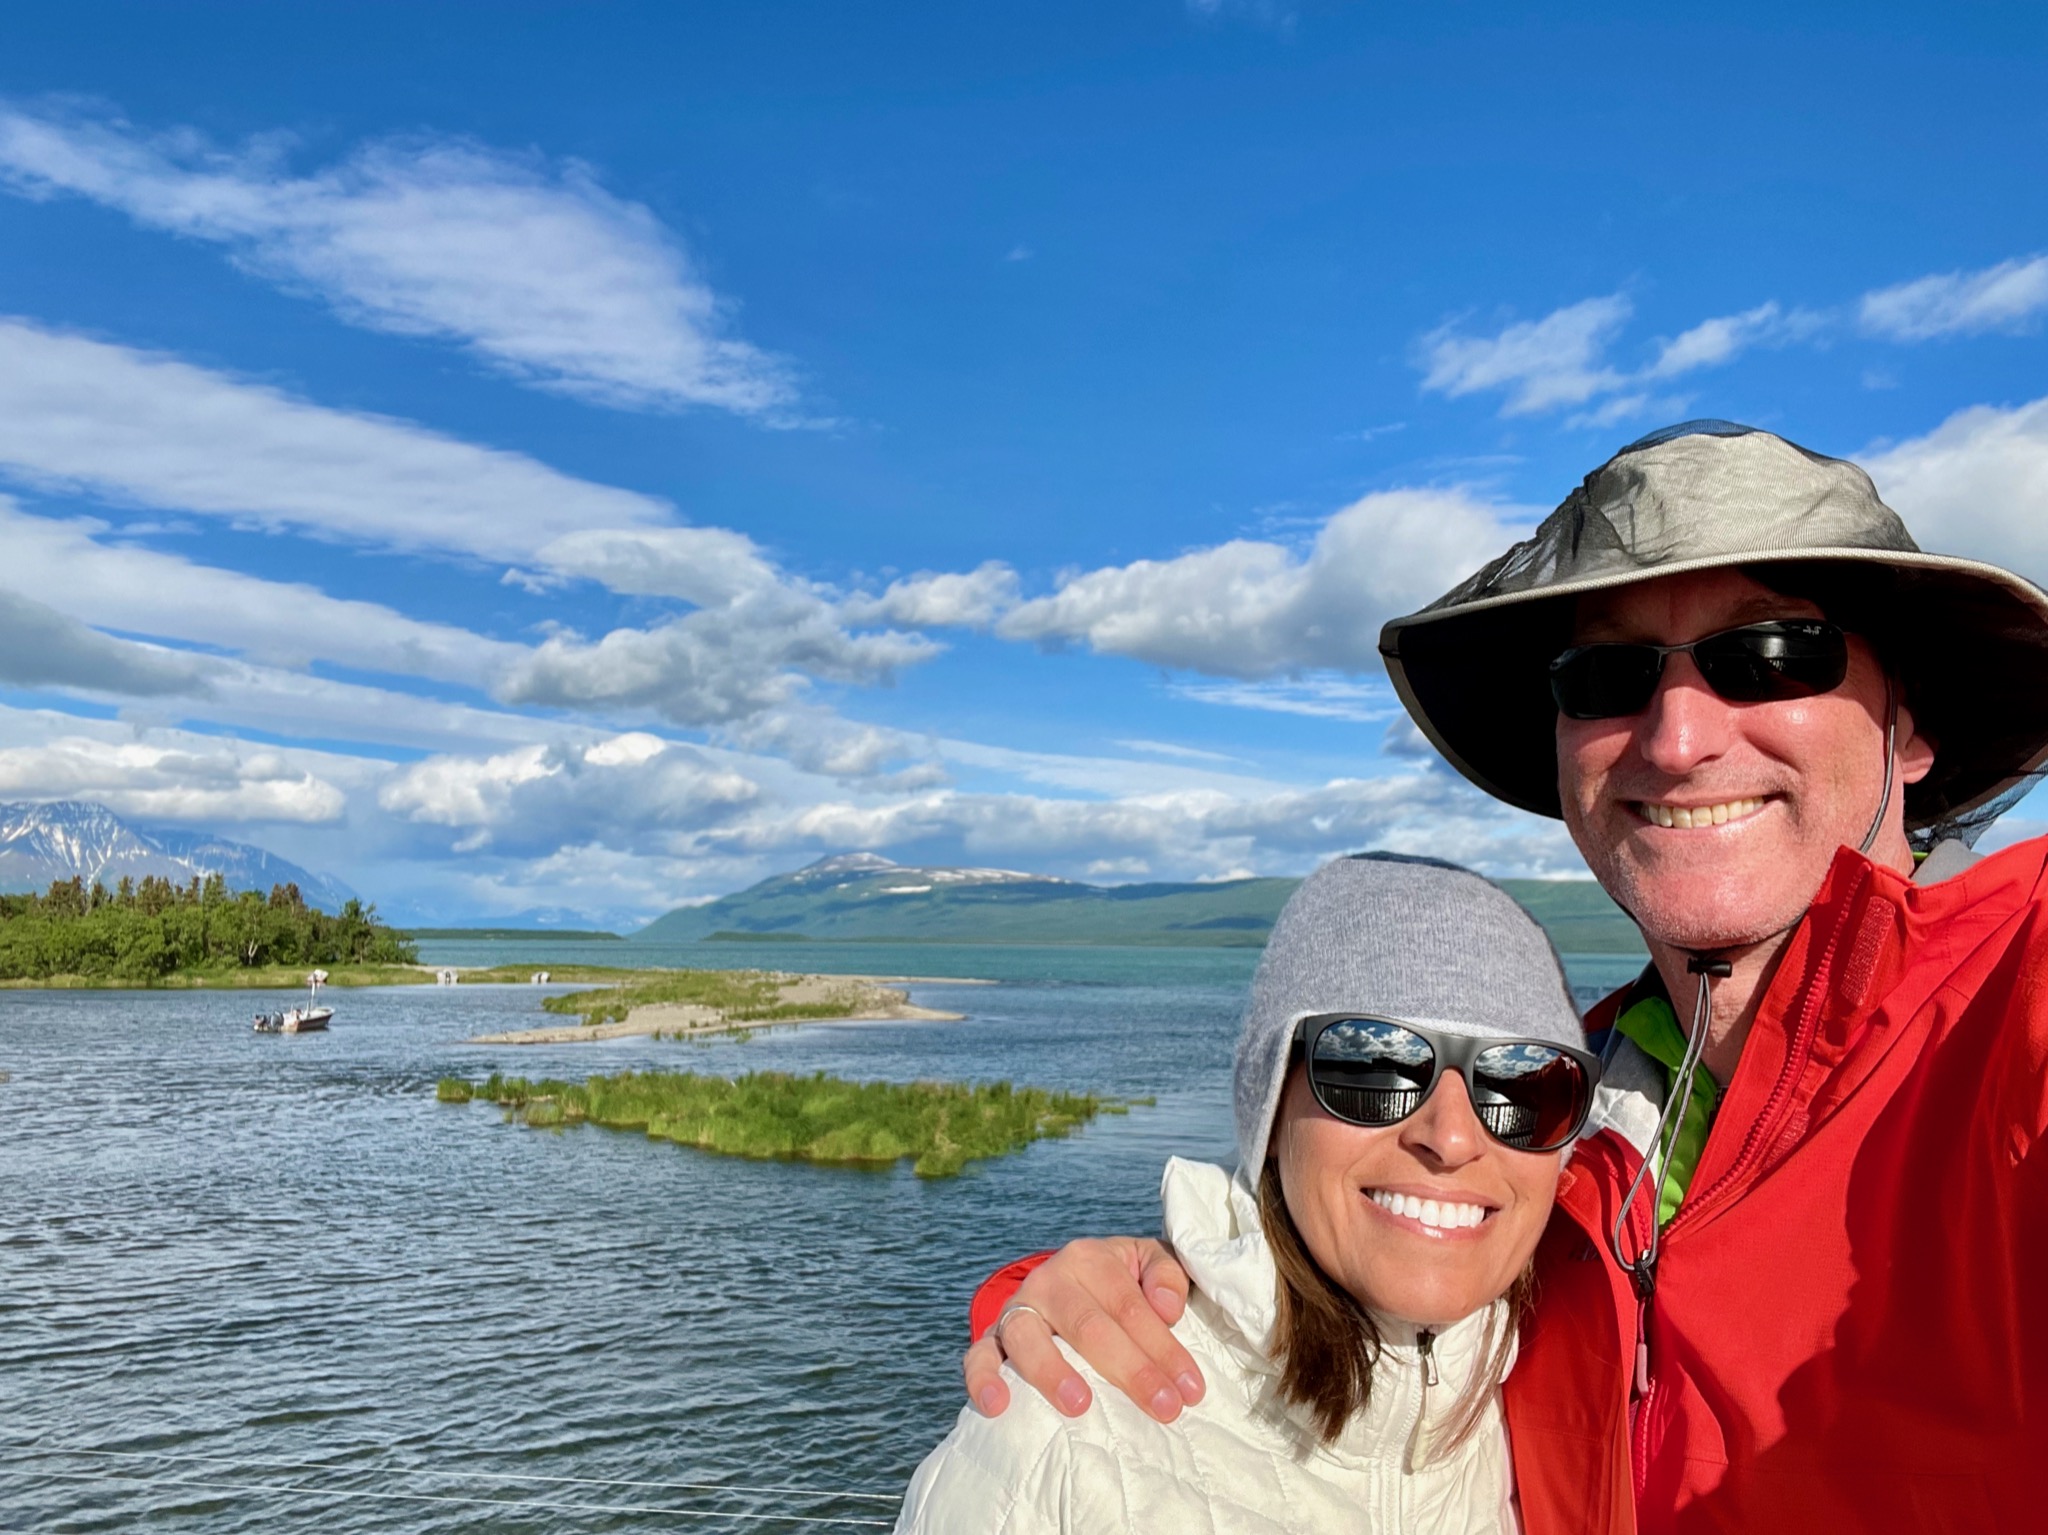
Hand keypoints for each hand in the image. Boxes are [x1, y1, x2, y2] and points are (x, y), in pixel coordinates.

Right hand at [962, 1236, 1202, 1422]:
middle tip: (1164, 1408)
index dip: (1164, 1348)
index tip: (1190, 1390)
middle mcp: (1050, 1280)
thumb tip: (1167, 1309)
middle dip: (1130, 1370)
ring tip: (1080, 1406)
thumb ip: (1166, 1274)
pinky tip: (998, 1405)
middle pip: (1089, 1326)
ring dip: (1052, 1372)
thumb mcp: (1148, 1263)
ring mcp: (1017, 1308)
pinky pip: (978, 1355)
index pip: (1130, 1306)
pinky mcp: (992, 1337)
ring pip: (1028, 1337)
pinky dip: (984, 1378)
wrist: (1066, 1283)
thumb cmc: (1118, 1282)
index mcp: (1090, 1258)